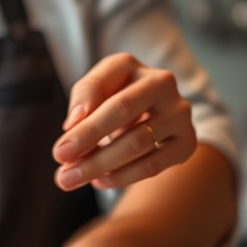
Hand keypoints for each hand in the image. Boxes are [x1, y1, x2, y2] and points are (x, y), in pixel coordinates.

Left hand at [52, 53, 196, 191]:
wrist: (150, 115)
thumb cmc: (111, 100)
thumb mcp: (93, 93)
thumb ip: (82, 100)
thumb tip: (73, 125)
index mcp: (128, 64)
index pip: (99, 85)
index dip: (79, 112)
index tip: (60, 148)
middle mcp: (161, 82)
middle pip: (121, 109)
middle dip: (87, 141)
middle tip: (61, 169)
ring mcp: (179, 111)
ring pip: (137, 141)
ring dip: (100, 165)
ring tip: (72, 180)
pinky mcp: (187, 141)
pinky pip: (154, 164)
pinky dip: (124, 176)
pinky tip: (99, 181)